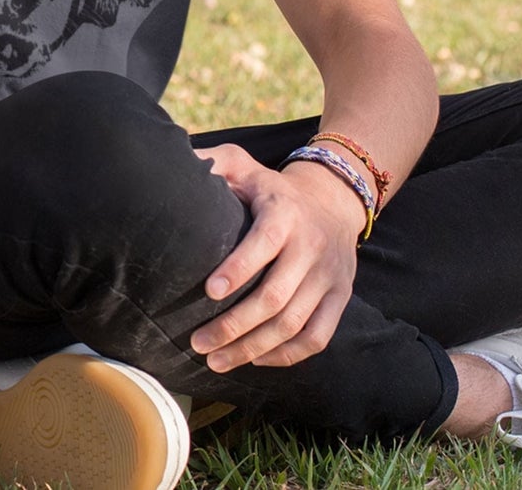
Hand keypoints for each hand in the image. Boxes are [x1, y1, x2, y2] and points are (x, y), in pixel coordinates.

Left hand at [188, 143, 361, 372]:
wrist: (333, 200)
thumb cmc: (272, 189)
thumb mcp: (245, 165)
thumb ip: (214, 161)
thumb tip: (181, 162)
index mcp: (284, 213)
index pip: (262, 243)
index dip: (237, 269)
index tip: (209, 291)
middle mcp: (311, 247)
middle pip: (275, 296)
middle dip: (234, 325)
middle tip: (197, 341)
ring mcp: (329, 277)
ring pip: (293, 324)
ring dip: (253, 348)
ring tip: (215, 359)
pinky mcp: (340, 298)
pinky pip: (317, 338)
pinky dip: (287, 356)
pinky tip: (255, 360)